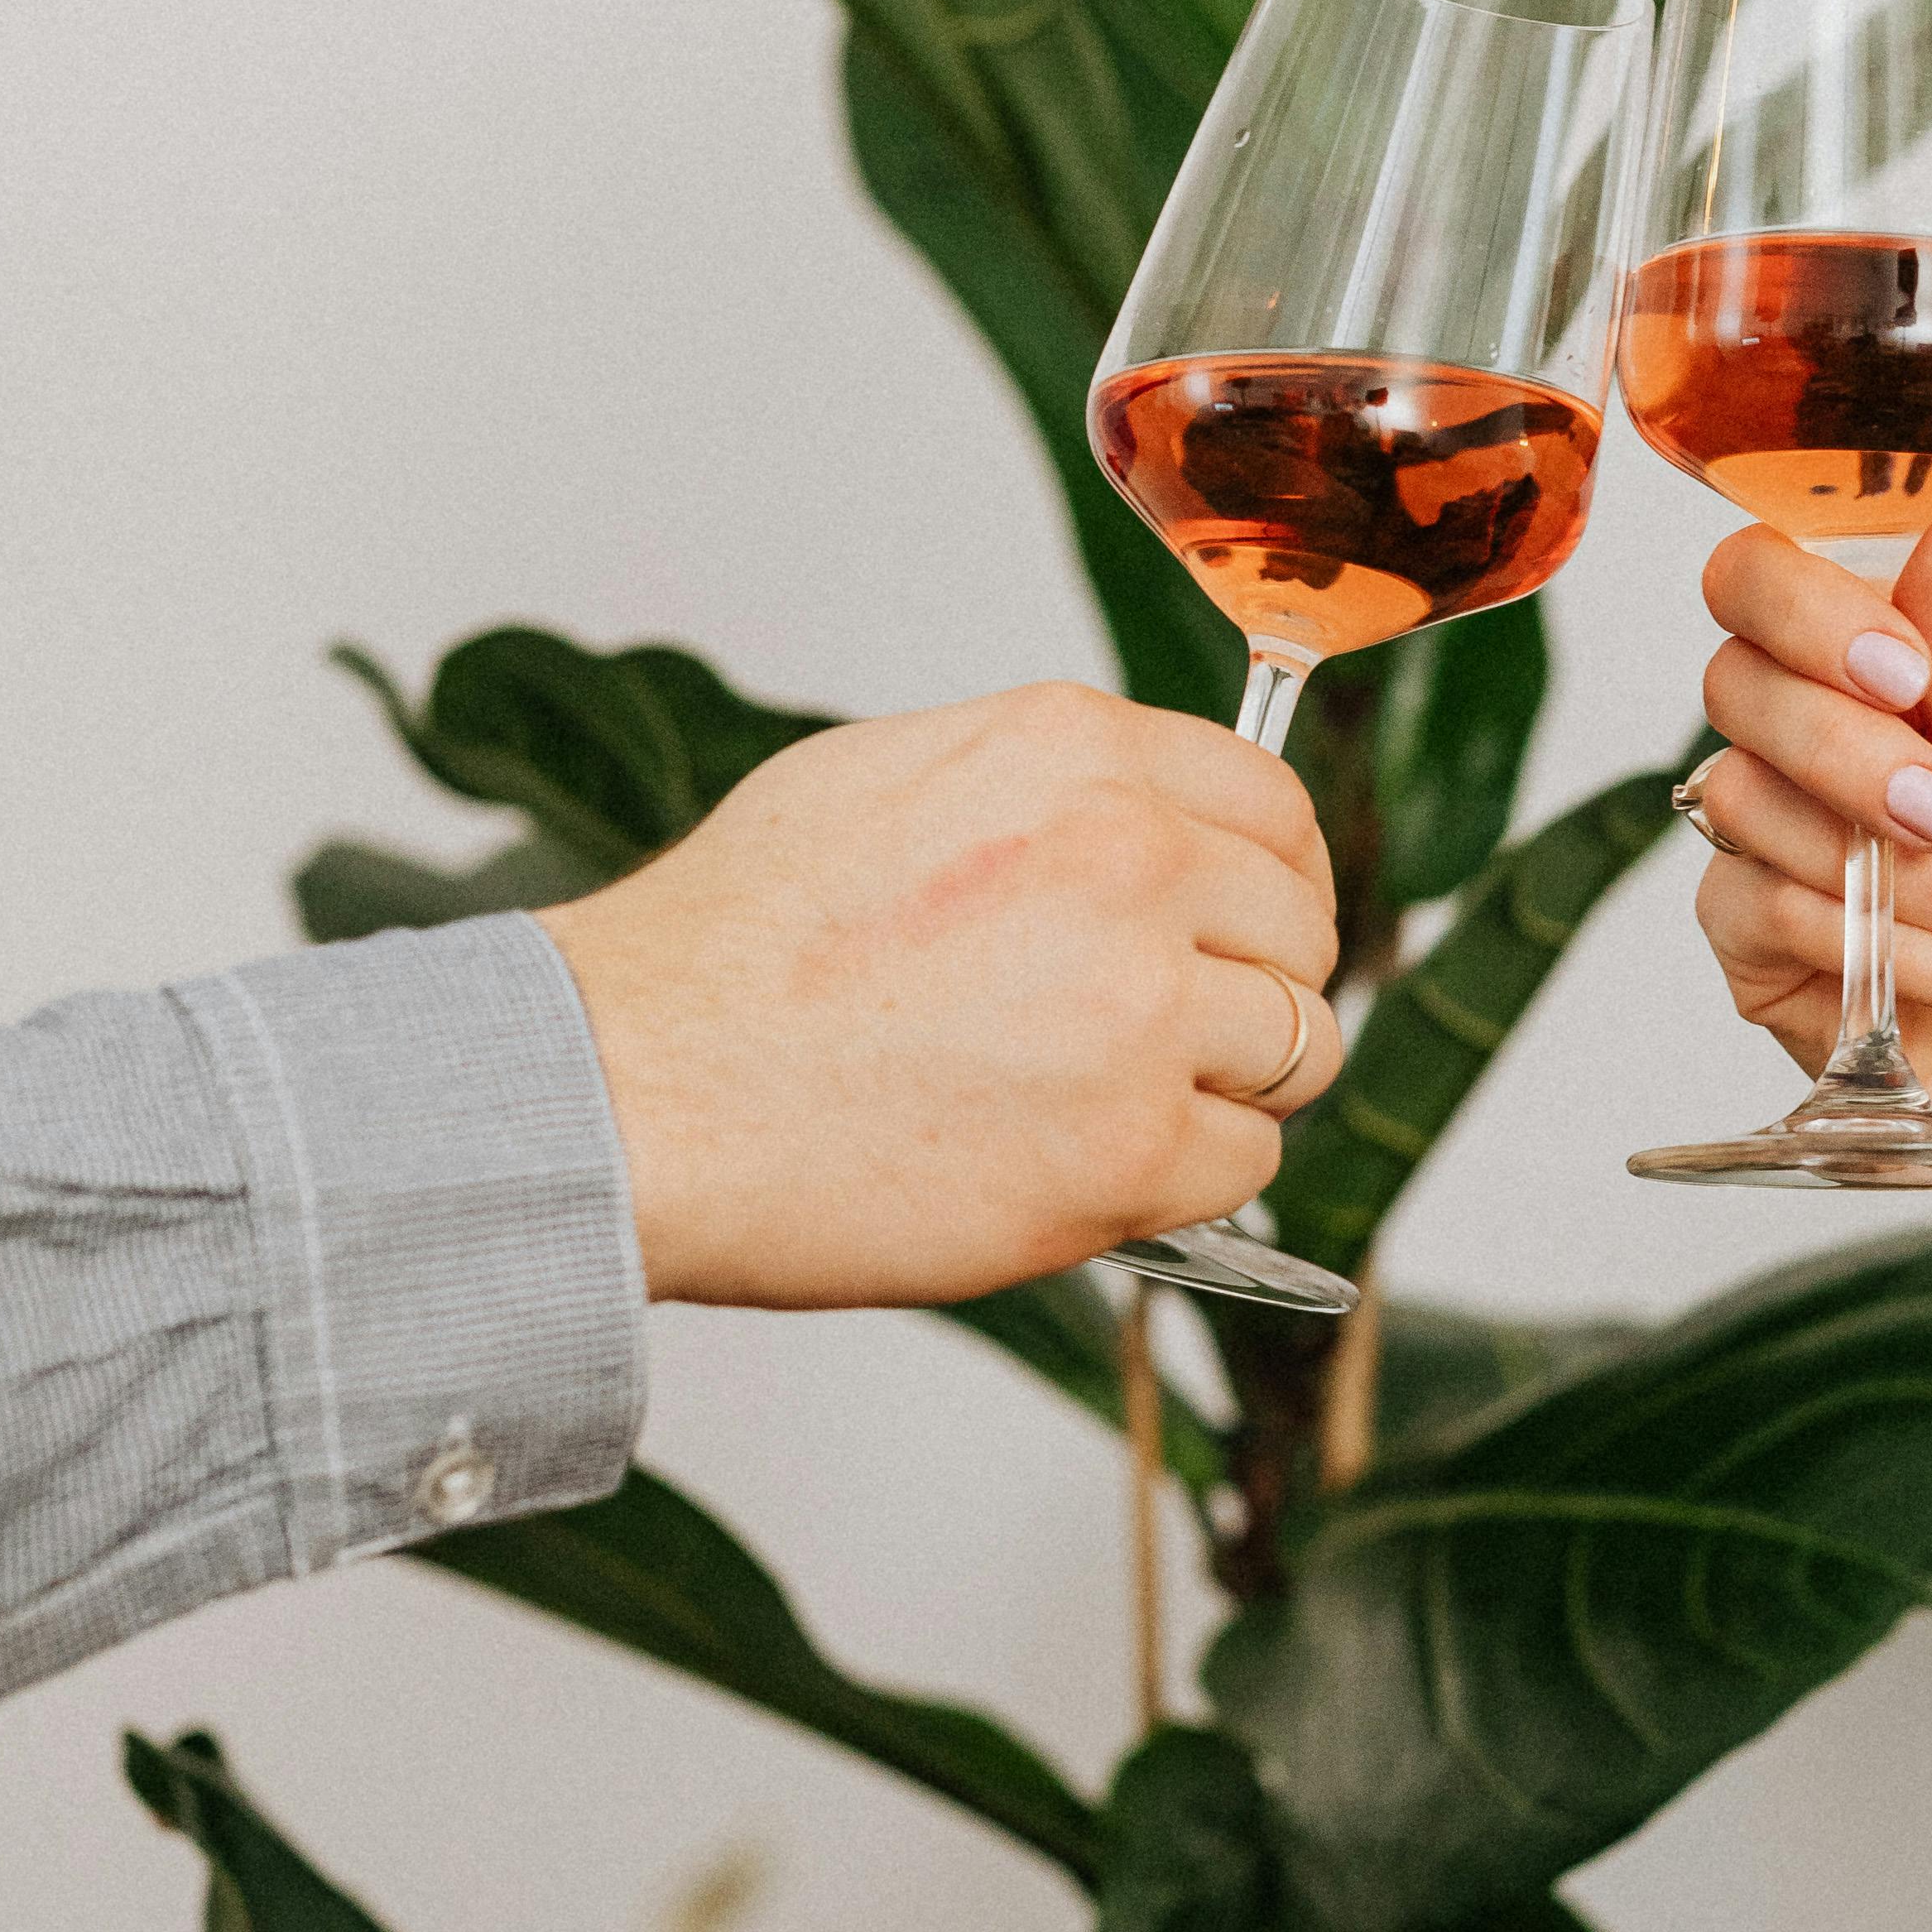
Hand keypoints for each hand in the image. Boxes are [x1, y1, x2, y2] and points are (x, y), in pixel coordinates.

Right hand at [544, 685, 1342, 1304]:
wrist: (629, 1090)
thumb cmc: (725, 952)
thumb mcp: (887, 777)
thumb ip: (1046, 789)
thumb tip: (1149, 820)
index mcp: (1076, 754)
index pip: (1272, 806)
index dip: (1273, 881)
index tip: (1252, 928)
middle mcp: (1130, 859)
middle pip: (1301, 931)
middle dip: (1255, 987)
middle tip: (1172, 1036)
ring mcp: (1140, 1008)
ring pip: (1295, 1049)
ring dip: (1226, 1087)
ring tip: (1106, 1101)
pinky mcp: (1130, 1147)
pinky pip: (1243, 1163)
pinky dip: (1182, 1178)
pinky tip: (1076, 1163)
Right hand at [1684, 513, 1931, 1188]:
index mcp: (1883, 678)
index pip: (1765, 580)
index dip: (1806, 611)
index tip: (1902, 674)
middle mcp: (1810, 747)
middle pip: (1736, 680)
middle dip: (1852, 751)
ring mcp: (1771, 844)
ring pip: (1742, 797)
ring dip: (1887, 869)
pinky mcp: (1755, 947)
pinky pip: (1755, 907)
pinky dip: (1874, 944)